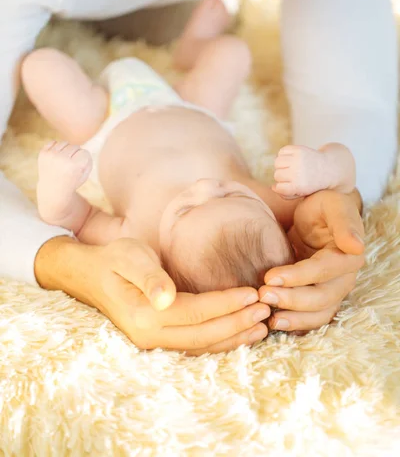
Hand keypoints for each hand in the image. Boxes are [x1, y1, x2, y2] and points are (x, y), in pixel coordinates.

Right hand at [35, 236, 269, 354]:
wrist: (89, 274)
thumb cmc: (113, 259)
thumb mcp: (128, 257)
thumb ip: (148, 277)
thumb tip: (166, 298)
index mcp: (144, 314)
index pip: (195, 312)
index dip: (226, 304)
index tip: (252, 294)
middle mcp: (149, 335)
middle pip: (203, 335)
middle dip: (237, 324)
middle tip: (266, 310)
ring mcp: (154, 342)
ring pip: (202, 346)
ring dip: (233, 337)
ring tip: (263, 326)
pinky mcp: (159, 340)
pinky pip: (196, 345)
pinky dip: (220, 341)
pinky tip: (240, 334)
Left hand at [258, 190, 364, 332]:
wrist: (319, 216)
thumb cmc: (325, 207)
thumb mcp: (332, 206)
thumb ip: (343, 224)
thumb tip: (356, 246)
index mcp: (349, 256)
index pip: (322, 271)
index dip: (297, 277)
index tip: (270, 277)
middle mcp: (344, 278)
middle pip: (321, 297)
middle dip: (291, 300)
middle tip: (263, 296)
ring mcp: (334, 290)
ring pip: (319, 313)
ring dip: (295, 318)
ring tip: (269, 319)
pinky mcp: (321, 298)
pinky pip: (312, 317)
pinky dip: (296, 323)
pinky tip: (275, 323)